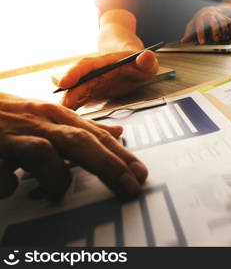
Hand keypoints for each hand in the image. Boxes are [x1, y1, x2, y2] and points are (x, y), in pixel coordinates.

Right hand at [0, 93, 147, 200]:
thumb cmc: (16, 114)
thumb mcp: (54, 116)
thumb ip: (86, 127)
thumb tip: (118, 133)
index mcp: (59, 117)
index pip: (97, 137)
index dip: (122, 156)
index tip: (141, 175)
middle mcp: (41, 123)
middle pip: (80, 142)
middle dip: (108, 166)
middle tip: (129, 189)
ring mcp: (15, 135)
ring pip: (43, 153)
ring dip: (55, 177)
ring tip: (57, 193)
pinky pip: (1, 172)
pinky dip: (8, 184)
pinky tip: (10, 188)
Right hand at [59, 50, 158, 109]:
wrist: (134, 63)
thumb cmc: (140, 62)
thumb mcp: (147, 61)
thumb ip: (147, 60)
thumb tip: (147, 57)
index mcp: (104, 63)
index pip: (87, 66)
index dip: (75, 74)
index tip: (63, 83)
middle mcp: (94, 73)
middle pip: (77, 84)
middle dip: (67, 96)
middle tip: (59, 110)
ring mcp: (91, 84)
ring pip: (75, 94)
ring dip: (67, 106)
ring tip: (59, 119)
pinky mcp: (92, 93)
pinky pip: (79, 102)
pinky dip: (72, 111)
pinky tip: (65, 122)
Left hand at [181, 3, 230, 43]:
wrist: (209, 10)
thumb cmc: (199, 19)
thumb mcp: (192, 24)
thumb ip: (188, 32)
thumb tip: (183, 41)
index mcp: (201, 17)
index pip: (200, 25)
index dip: (201, 34)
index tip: (202, 42)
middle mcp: (210, 15)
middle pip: (213, 21)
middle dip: (215, 31)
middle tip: (216, 40)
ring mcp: (218, 15)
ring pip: (223, 21)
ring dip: (224, 30)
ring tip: (223, 38)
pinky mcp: (225, 17)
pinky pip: (229, 21)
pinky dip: (230, 28)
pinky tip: (229, 34)